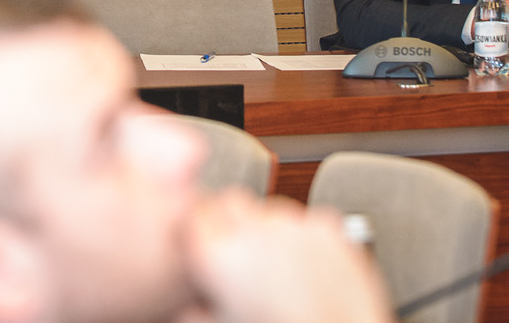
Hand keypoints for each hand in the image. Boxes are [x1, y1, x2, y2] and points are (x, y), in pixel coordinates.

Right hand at [182, 190, 394, 322]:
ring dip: (271, 229)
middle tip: (242, 256)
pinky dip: (307, 238)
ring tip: (280, 270)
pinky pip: (309, 220)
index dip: (200, 224)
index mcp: (218, 256)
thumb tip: (179, 297)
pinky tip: (307, 269)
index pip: (195, 209)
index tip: (205, 237)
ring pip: (272, 209)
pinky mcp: (329, 228)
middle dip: (234, 221)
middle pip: (233, 201)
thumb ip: (188, 306)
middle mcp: (254, 232)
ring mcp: (294, 226)